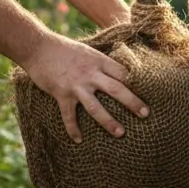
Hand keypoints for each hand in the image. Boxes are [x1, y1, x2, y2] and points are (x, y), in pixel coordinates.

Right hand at [20, 33, 148, 141]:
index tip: (150, 93)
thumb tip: (119, 74)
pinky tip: (77, 140)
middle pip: (116, 89)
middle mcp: (90, 74)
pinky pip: (69, 115)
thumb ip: (102, 63)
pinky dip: (72, 128)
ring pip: (95, 107)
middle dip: (132, 103)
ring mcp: (76, 85)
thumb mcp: (88, 51)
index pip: (123, 73)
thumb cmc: (65, 49)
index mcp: (99, 61)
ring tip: (120, 133)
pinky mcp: (61, 94)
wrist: (38, 47)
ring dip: (109, 121)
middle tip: (145, 114)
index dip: (136, 84)